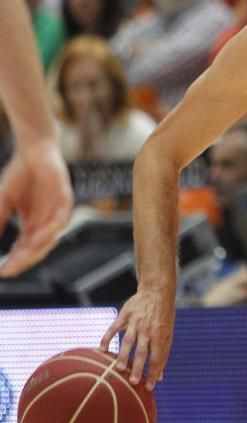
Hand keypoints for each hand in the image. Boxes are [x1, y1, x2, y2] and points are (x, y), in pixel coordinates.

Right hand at [0, 138, 71, 276]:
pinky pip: (61, 219)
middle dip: (24, 261)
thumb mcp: (4, 202)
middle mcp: (46, 221)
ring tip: (21, 259)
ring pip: (51, 238)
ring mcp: (57, 211)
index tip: (3, 273)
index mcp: (33, 224)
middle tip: (10, 270)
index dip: (14, 261)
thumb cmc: (20, 175)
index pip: (24, 249)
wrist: (34, 150)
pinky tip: (37, 237)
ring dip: (37, 249)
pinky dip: (50, 230)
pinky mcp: (65, 199)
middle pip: (38, 248)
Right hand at [100, 287, 174, 390]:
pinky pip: (114, 328)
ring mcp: (136, 322)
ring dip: (123, 355)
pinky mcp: (125, 315)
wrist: (157, 291)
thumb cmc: (163, 316)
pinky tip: (101, 350)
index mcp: (161, 334)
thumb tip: (159, 377)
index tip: (148, 388)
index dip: (153, 372)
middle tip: (133, 383)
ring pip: (128, 341)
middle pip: (143, 351)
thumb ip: (162, 354)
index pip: (157, 357)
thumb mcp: (167, 333)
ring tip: (118, 369)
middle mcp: (148, 329)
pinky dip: (106, 338)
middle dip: (138, 367)